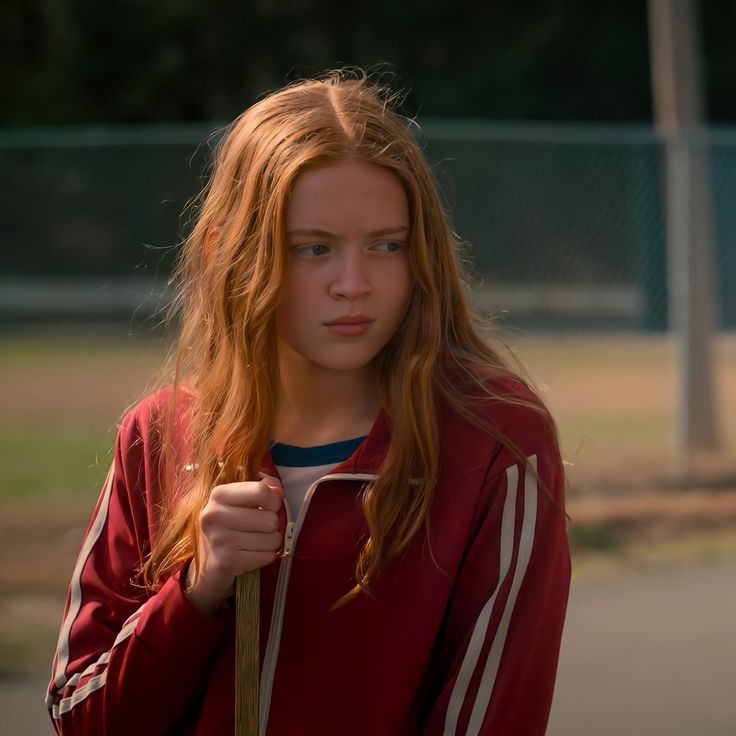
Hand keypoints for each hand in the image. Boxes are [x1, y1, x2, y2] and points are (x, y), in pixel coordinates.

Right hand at [185, 477, 283, 615]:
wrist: (208, 556)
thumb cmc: (232, 521)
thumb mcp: (243, 498)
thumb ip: (265, 487)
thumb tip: (279, 492)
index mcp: (219, 494)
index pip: (261, 491)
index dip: (274, 500)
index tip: (271, 506)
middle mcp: (215, 515)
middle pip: (270, 519)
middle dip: (273, 524)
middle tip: (261, 527)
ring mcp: (219, 539)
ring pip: (272, 540)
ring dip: (271, 541)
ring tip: (257, 539)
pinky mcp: (227, 561)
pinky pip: (267, 557)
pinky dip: (266, 555)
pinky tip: (253, 552)